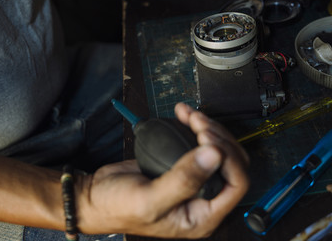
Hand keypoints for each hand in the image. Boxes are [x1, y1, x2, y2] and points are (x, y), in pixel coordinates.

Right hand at [75, 103, 249, 237]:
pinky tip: (184, 114)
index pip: (236, 184)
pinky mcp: (182, 163)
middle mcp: (202, 198)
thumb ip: (184, 179)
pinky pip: (199, 142)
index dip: (228, 158)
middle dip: (218, 137)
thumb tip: (214, 155)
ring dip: (207, 127)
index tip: (206, 139)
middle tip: (198, 122)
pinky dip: (194, 125)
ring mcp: (194, 179)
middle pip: (231, 162)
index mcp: (202, 216)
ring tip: (189, 114)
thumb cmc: (118, 208)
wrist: (94, 196)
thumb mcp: (150, 198)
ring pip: (218, 148)